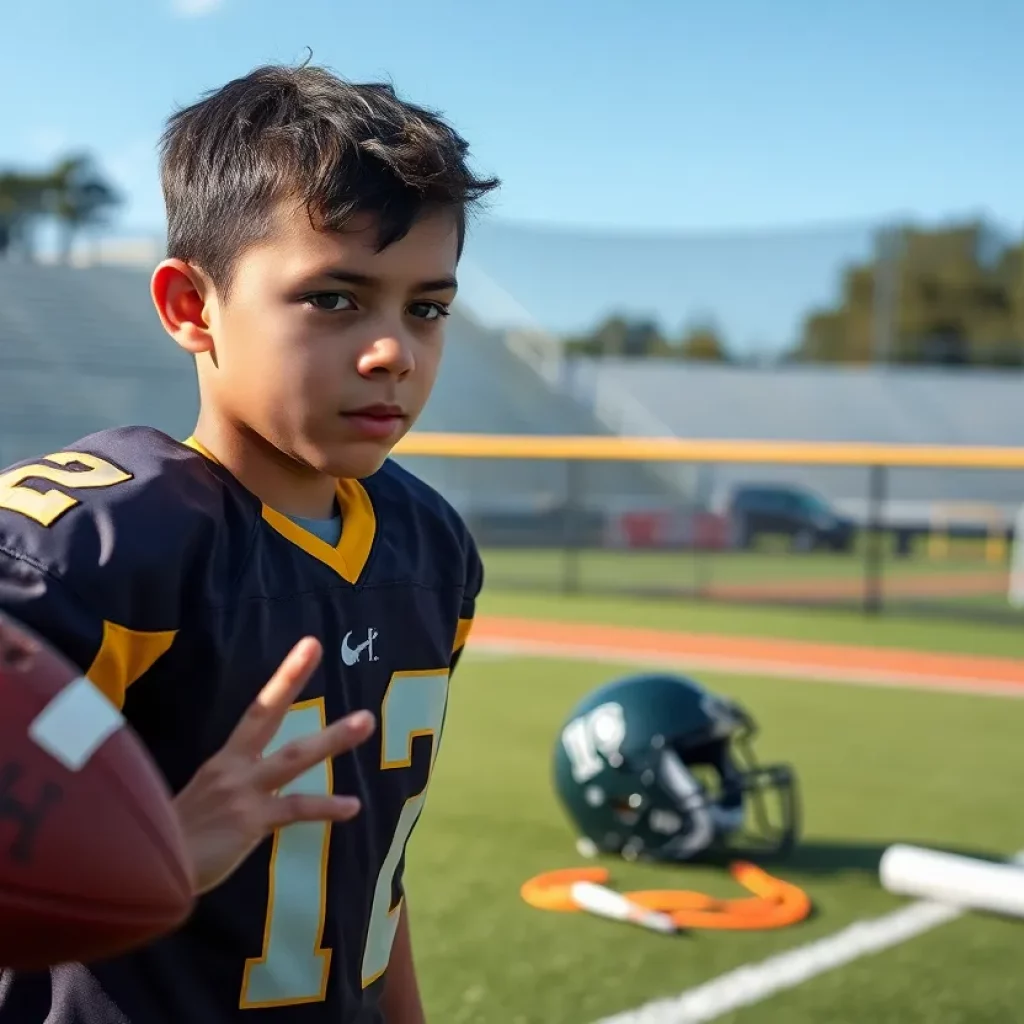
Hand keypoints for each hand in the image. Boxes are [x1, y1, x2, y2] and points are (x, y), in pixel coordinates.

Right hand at [173, 637, 374, 894]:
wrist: (144, 875)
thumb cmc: (171, 846)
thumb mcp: (199, 804)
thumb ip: (226, 792)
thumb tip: (247, 793)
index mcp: (222, 762)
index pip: (257, 710)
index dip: (284, 678)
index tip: (308, 647)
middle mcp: (232, 767)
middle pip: (266, 712)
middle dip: (291, 678)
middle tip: (314, 645)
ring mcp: (242, 791)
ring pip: (294, 756)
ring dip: (332, 738)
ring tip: (365, 721)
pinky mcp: (250, 820)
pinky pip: (296, 809)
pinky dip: (326, 807)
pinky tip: (353, 806)